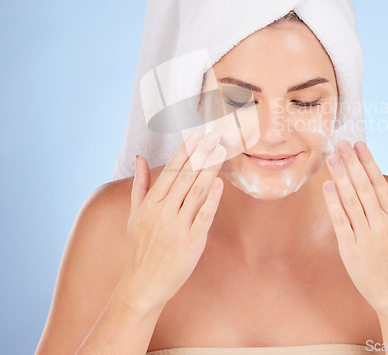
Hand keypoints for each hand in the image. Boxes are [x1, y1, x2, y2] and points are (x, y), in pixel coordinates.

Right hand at [123, 131, 225, 310]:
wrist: (143, 284)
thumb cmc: (140, 246)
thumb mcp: (135, 214)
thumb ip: (140, 184)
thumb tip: (140, 157)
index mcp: (150, 204)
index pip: (170, 172)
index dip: (184, 152)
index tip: (195, 136)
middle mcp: (163, 213)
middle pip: (186, 178)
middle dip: (201, 155)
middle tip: (214, 136)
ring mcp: (178, 227)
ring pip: (197, 192)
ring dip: (210, 170)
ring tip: (220, 152)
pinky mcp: (192, 242)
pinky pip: (204, 216)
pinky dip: (212, 198)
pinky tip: (219, 182)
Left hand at [322, 140, 387, 319]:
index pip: (379, 183)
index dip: (368, 162)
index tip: (358, 143)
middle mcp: (382, 224)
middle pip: (364, 188)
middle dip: (352, 163)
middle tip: (341, 143)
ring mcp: (366, 237)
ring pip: (351, 202)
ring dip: (340, 178)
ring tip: (332, 158)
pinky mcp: (351, 250)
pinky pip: (341, 222)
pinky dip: (334, 204)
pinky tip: (328, 186)